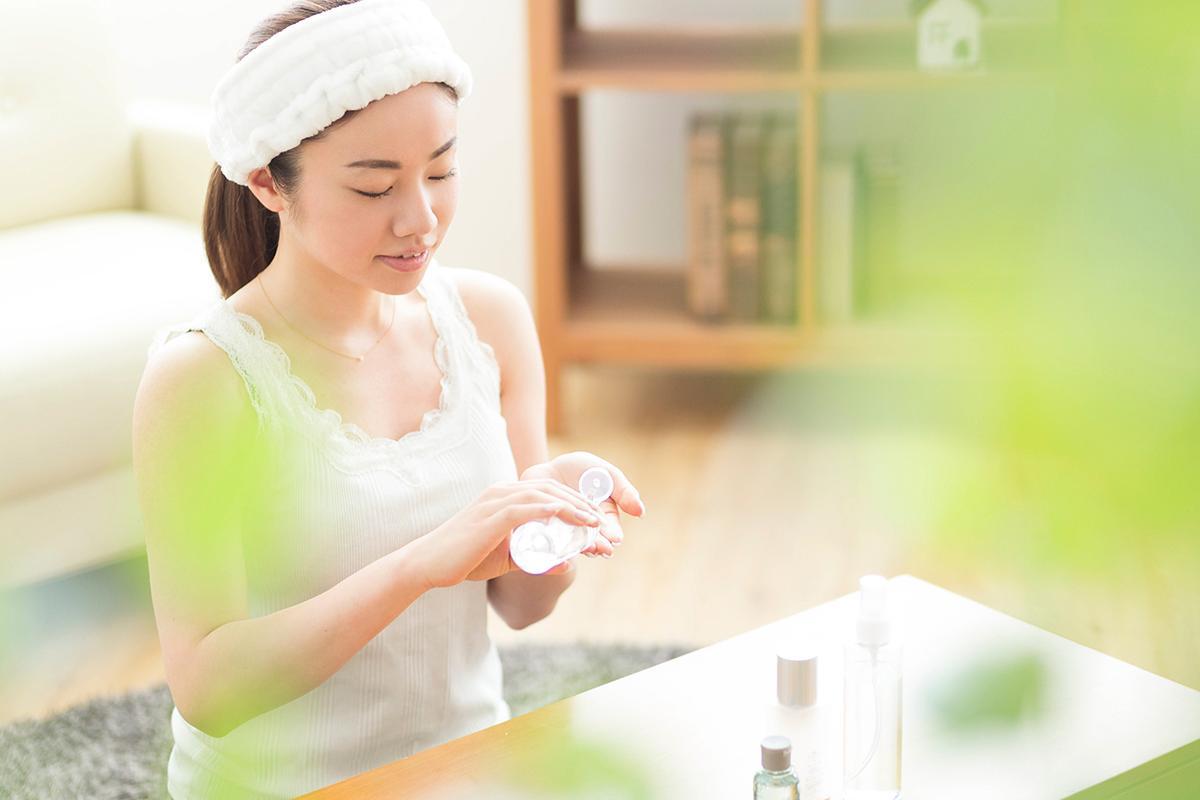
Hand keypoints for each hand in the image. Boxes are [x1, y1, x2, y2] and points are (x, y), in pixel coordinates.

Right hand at [408, 479, 604, 588]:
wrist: (429, 564)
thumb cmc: (464, 559)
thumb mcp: (506, 559)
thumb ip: (534, 558)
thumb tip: (564, 565)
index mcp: (503, 496)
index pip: (546, 491)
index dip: (573, 501)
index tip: (593, 516)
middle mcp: (500, 492)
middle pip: (549, 488)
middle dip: (578, 502)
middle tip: (599, 519)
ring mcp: (494, 501)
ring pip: (541, 495)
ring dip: (570, 507)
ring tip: (591, 522)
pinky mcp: (490, 516)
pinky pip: (525, 508)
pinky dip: (548, 510)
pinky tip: (566, 517)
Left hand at [520, 451, 644, 559]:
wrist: (550, 469)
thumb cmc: (582, 471)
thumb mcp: (607, 475)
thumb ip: (624, 492)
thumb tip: (640, 512)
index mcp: (604, 518)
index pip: (611, 530)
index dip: (613, 534)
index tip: (616, 538)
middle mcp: (588, 530)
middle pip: (596, 540)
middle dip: (600, 545)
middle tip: (603, 549)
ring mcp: (569, 534)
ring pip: (577, 543)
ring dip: (583, 546)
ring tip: (588, 549)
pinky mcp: (550, 533)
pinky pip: (555, 541)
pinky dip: (559, 542)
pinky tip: (562, 542)